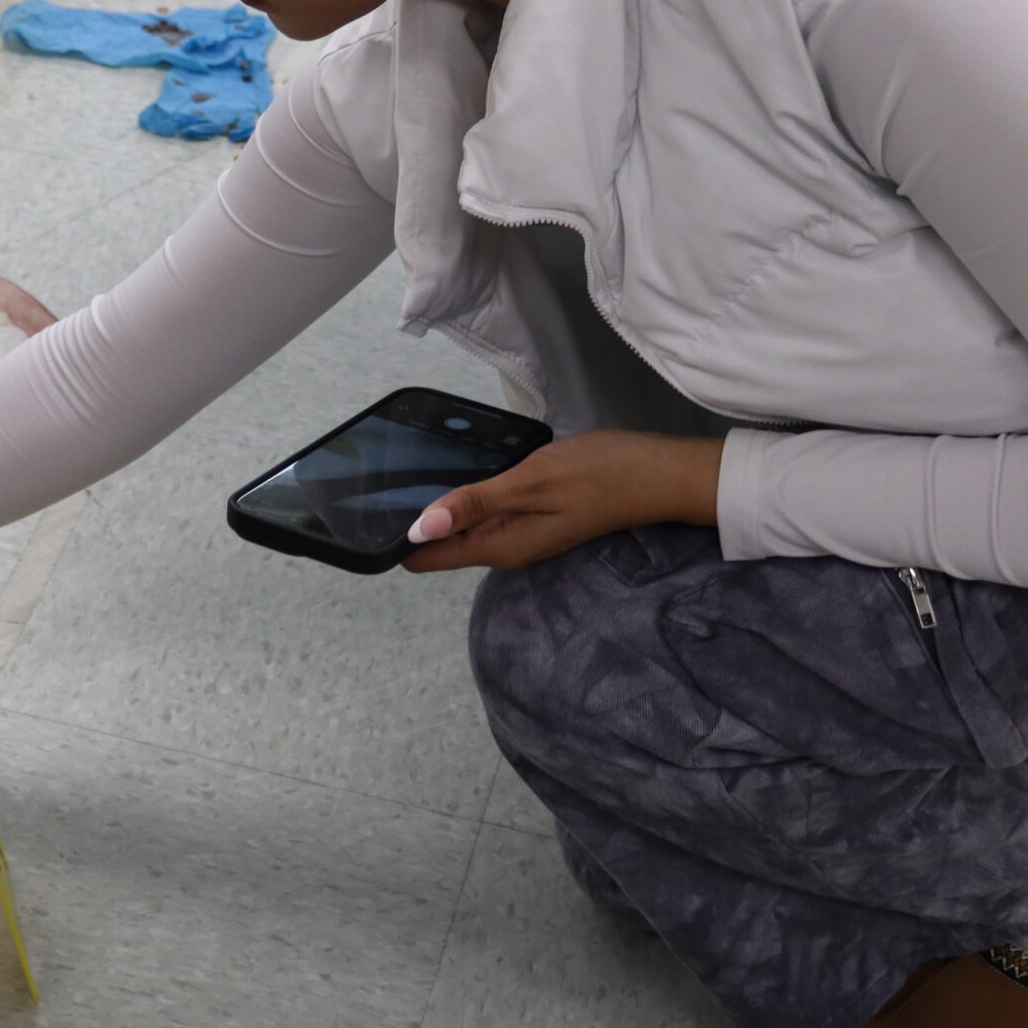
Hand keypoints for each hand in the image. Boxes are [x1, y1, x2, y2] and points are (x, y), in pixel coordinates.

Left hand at [401, 429, 722, 572]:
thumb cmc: (598, 473)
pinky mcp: (535, 515)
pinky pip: (486, 513)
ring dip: (440, 505)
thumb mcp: (529, 483)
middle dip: (412, 519)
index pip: (428, 557)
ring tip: (404, 470)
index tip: (364, 513)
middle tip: (377, 479)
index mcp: (499, 546)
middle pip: (442, 542)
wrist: (662, 473)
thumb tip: (416, 531)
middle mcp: (505, 548)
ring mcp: (521, 533)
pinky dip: (468, 497)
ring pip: (463, 525)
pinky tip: (456, 470)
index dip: (394, 538)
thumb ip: (472, 505)